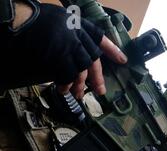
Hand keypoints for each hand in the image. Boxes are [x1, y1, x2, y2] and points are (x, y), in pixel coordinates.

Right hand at [1, 3, 127, 98]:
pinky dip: (66, 83)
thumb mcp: (62, 20)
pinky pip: (67, 74)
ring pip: (81, 70)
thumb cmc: (39, 19)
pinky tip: (64, 89)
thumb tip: (81, 52)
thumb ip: (73, 34)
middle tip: (101, 91)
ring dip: (79, 84)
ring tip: (77, 95)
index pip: (101, 39)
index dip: (113, 50)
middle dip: (97, 77)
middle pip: (93, 60)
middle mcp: (79, 36)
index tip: (123, 60)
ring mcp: (71, 47)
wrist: (23, 19)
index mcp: (81, 26)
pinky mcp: (61, 57)